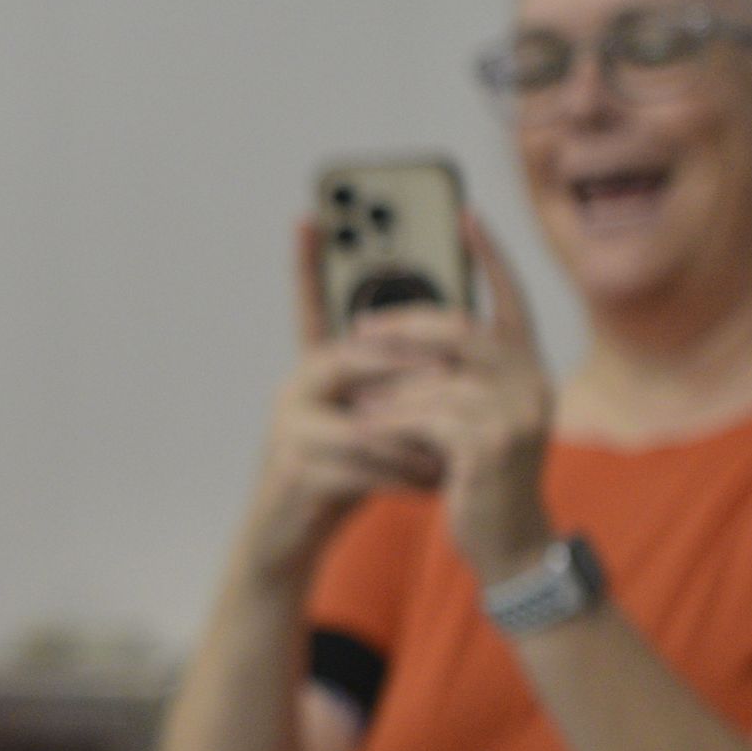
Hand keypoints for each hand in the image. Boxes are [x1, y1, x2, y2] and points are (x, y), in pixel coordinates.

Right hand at [242, 222, 445, 583]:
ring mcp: (288, 424)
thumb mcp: (370, 421)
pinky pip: (369, 461)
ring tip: (454, 458)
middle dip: (419, 371)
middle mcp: (293, 386)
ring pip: (375, 416)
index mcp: (312, 368)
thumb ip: (393, 387)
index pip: (307, 305)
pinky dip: (411, 475)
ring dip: (423, 440)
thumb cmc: (339, 474)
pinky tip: (435, 488)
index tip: (309, 214)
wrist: (287, 536)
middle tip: (464, 381)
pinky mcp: (295, 466)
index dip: (305, 262)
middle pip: (362, 358)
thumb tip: (452, 355)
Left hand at [341, 214, 557, 585]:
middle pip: (460, 331)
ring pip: (434, 378)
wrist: (509, 544)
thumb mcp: (474, 416)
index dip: (490, 256)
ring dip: (386, 386)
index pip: (513, 299)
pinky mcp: (490, 448)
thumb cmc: (478, 475)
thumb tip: (394, 333)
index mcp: (529, 368)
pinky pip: (425, 417)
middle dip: (403, 328)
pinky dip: (389, 419)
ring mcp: (516, 415)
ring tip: (351, 395)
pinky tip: (364, 426)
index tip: (464, 213)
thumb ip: (456, 375)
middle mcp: (533, 383)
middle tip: (358, 330)